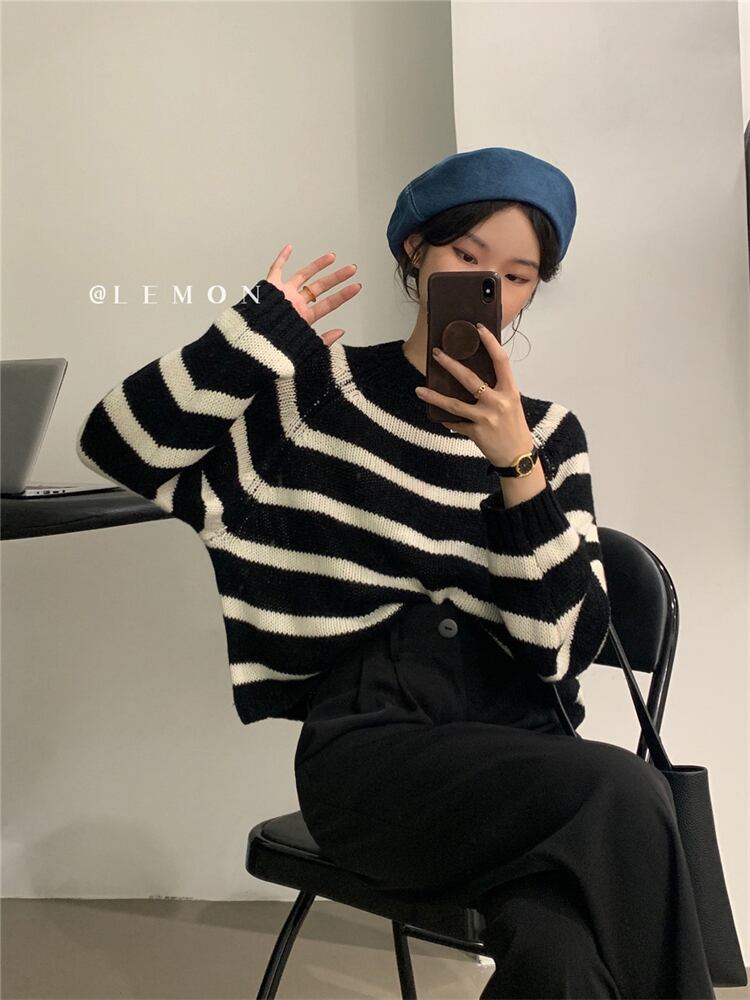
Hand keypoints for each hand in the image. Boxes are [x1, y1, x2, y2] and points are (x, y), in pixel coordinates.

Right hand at [266, 244, 361, 346]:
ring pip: (303, 276)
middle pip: (320, 287)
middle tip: (352, 268)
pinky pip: (276, 269)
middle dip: (337, 277)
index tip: (358, 286)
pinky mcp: (270, 287)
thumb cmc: (275, 349)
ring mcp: (284, 295)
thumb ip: (323, 341)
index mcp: (304, 318)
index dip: (344, 295)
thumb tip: (341, 331)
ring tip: (332, 257)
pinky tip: (290, 247)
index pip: (329, 304)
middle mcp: (296, 304)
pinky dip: (281, 258)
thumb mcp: (305, 348)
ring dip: (317, 266)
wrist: (253, 342)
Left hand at [414, 323, 534, 466]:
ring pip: (454, 404)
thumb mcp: (512, 403)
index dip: (490, 343)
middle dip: (450, 364)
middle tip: (437, 354)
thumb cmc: (514, 427)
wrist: (517, 455)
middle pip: (470, 379)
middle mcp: (498, 402)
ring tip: (420, 389)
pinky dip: (447, 420)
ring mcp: (486, 418)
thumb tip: (475, 374)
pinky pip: (455, 423)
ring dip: (435, 396)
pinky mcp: (476, 432)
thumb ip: (498, 388)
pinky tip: (437, 416)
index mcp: (509, 391)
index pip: (501, 361)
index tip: (478, 329)